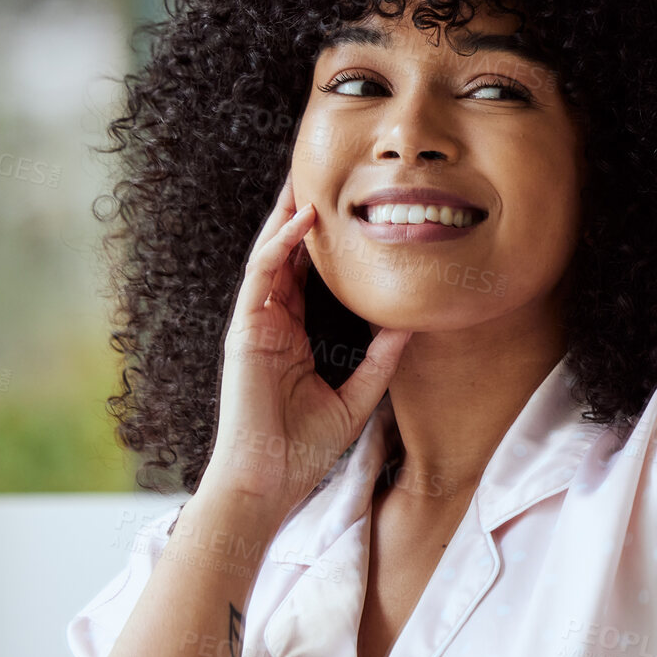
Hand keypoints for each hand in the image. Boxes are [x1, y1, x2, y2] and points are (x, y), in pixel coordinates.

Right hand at [201, 174, 412, 521]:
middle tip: (320, 176)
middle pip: (285, 257)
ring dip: (287, 217)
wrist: (268, 479)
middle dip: (298, 217)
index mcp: (292, 337)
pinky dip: (280, 245)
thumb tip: (412, 324)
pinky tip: (302, 220)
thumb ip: (381, 358)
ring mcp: (254, 324)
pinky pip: (261, 275)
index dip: (322, 246)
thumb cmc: (303, 448)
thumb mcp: (357, 395)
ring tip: (307, 178)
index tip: (346, 214)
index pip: (307, 278)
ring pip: (269, 255)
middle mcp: (270, 324)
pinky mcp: (243, 329)